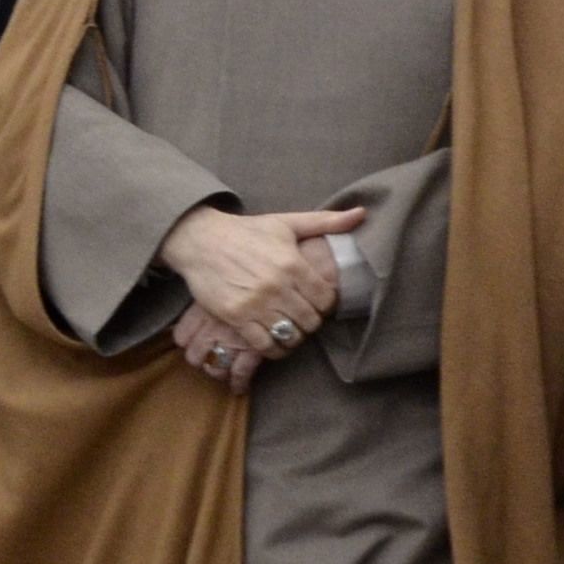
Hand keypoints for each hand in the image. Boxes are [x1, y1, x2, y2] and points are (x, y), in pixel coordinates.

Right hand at [159, 202, 362, 364]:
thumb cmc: (246, 231)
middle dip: (311, 321)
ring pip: (290, 335)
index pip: (326, 298)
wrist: (200, 240)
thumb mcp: (286, 223)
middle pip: (310, 320)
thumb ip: (325, 221)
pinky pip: (264, 345)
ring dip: (294, 337)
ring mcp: (255, 304)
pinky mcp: (235, 316)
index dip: (326, 303)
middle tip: (304, 317)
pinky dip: (274, 349)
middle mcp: (276, 286)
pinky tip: (275, 343)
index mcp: (292, 264)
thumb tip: (362, 213)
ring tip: (291, 330)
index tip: (318, 302)